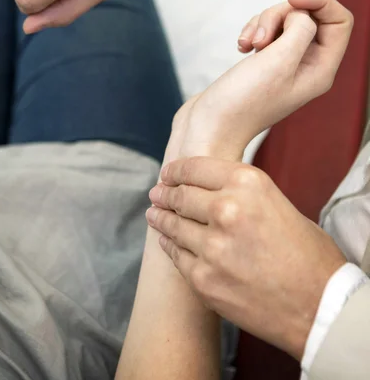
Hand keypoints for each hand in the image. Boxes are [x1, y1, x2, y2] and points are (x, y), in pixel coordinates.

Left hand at [147, 157, 346, 359]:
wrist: (319, 306)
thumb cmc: (306, 253)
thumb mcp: (276, 202)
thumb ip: (240, 192)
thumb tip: (208, 189)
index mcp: (247, 183)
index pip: (195, 167)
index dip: (176, 171)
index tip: (168, 174)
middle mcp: (226, 209)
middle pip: (180, 195)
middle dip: (164, 193)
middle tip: (156, 194)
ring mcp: (211, 246)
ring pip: (173, 225)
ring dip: (161, 218)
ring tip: (154, 214)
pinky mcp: (203, 279)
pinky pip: (177, 256)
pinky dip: (170, 246)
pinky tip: (168, 241)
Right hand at [170, 0, 352, 160]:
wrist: (210, 125)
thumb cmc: (243, 103)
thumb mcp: (279, 61)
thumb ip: (301, 28)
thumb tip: (300, 14)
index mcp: (321, 69)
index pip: (339, 21)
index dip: (319, 1)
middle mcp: (307, 66)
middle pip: (307, 17)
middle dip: (281, 16)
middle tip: (260, 38)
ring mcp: (285, 64)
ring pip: (283, 21)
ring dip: (262, 24)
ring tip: (247, 45)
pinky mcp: (264, 62)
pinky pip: (266, 31)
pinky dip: (252, 31)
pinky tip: (241, 47)